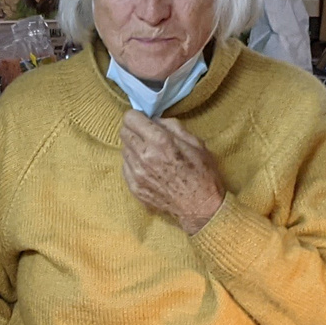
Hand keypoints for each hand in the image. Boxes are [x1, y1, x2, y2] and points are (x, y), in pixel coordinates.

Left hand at [119, 112, 225, 233]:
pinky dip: (133, 163)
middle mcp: (144, 156)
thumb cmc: (202, 174)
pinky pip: (125, 167)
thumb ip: (172, 126)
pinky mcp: (134, 187)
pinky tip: (148, 167)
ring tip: (149, 153)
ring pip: (123, 149)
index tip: (144, 120)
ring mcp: (136, 174)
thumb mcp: (195, 142)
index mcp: (160, 142)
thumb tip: (155, 120)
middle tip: (146, 134)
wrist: (200, 207)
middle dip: (133, 129)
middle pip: (123, 132)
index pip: (131, 118)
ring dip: (134, 147)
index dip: (137, 116)